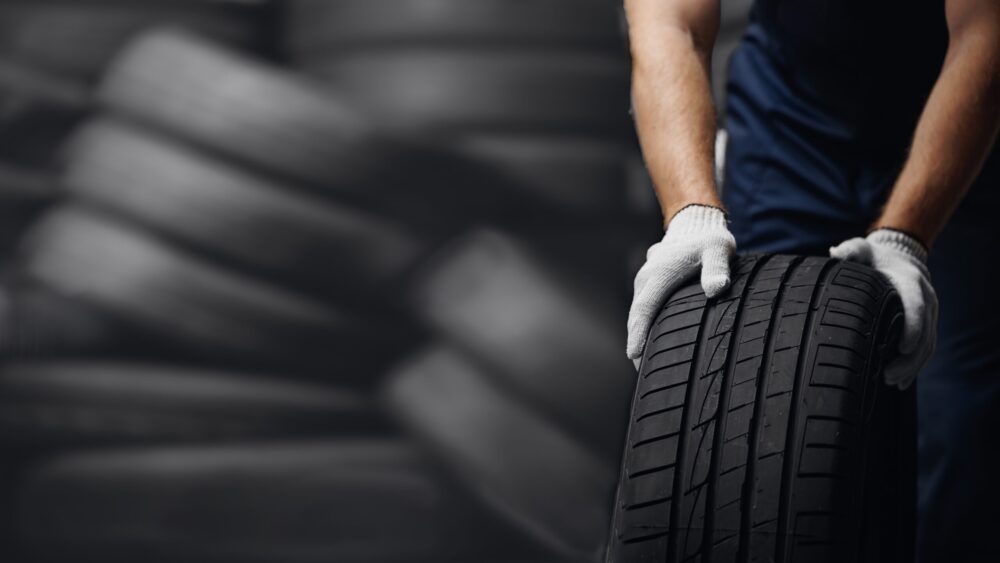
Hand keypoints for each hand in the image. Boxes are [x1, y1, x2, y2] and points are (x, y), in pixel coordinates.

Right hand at [627, 205, 735, 364]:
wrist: (694, 222)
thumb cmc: (708, 239)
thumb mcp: (718, 249)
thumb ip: (717, 269)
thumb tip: (716, 289)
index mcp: (659, 274)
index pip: (644, 310)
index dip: (639, 334)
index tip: (634, 356)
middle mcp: (646, 278)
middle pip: (637, 316)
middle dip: (637, 342)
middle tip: (642, 370)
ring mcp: (645, 280)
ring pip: (638, 312)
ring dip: (638, 334)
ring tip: (644, 362)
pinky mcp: (648, 283)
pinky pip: (642, 307)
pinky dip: (642, 324)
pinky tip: (650, 339)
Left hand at [830, 228, 937, 388]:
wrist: (900, 255)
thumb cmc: (875, 256)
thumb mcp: (862, 249)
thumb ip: (850, 251)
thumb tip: (835, 254)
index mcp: (911, 282)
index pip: (917, 308)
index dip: (912, 329)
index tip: (903, 349)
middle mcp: (926, 298)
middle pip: (924, 334)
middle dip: (910, 359)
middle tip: (888, 376)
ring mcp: (930, 313)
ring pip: (928, 345)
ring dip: (913, 367)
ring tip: (893, 382)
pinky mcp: (928, 323)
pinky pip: (926, 347)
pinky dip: (916, 366)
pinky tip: (902, 382)